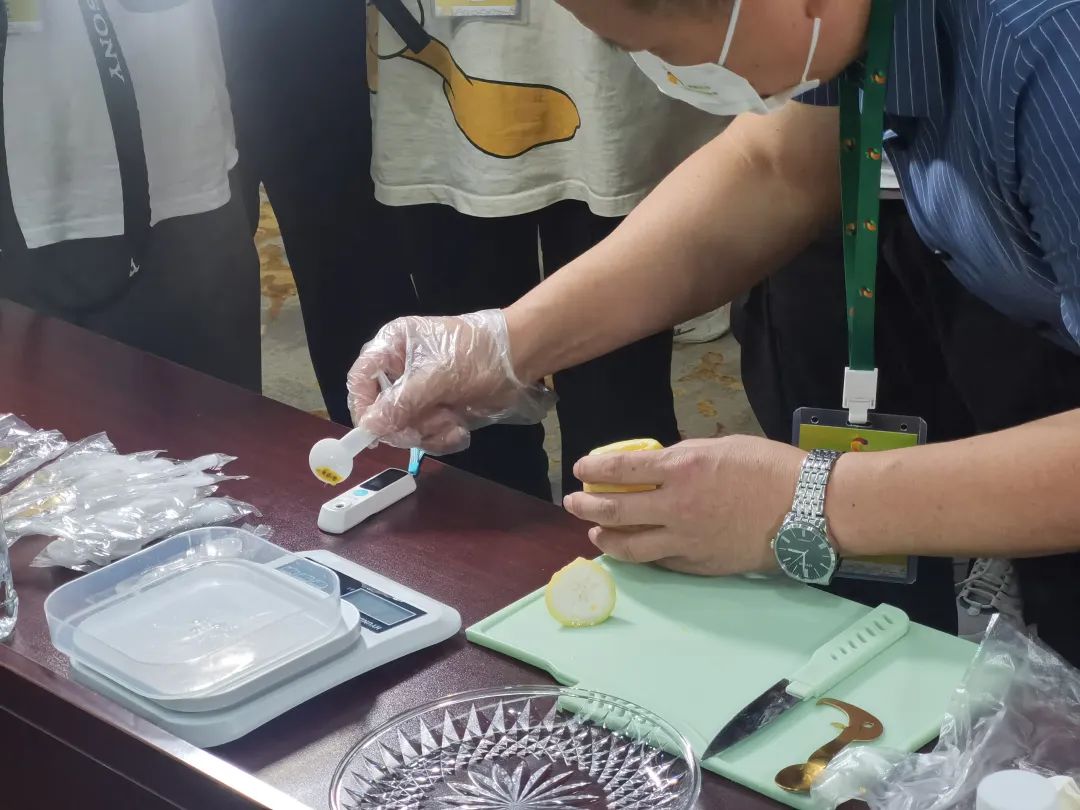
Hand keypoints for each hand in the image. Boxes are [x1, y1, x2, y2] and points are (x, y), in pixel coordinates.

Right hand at [346, 310, 554, 454]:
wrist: (521, 359)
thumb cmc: (476, 355)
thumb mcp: (437, 376)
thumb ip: (401, 403)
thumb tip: (369, 427)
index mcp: (393, 346)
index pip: (360, 379)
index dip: (361, 406)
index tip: (370, 433)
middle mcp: (400, 370)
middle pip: (380, 411)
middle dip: (404, 424)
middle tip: (424, 427)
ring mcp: (419, 393)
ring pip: (403, 427)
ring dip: (427, 431)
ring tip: (451, 420)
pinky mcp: (437, 411)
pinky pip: (425, 434)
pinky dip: (441, 436)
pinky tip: (458, 427)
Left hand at [563, 436, 806, 575]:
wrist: (809, 508)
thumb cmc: (771, 468)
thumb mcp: (722, 447)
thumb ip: (686, 457)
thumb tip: (662, 466)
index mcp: (681, 469)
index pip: (620, 471)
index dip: (593, 470)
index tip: (580, 469)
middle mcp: (675, 507)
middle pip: (614, 511)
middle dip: (585, 507)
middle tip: (573, 502)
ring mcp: (685, 541)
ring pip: (630, 546)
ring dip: (605, 539)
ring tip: (594, 534)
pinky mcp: (699, 564)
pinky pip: (660, 561)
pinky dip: (641, 555)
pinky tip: (634, 550)